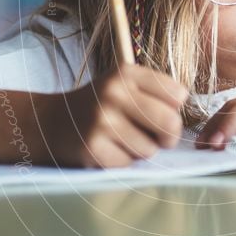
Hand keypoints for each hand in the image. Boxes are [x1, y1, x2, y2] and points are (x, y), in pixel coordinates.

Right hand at [51, 64, 187, 167]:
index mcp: (127, 73)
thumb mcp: (125, 84)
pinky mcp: (92, 146)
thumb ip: (156, 93)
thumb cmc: (101, 105)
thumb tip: (182, 114)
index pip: (178, 94)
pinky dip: (124, 160)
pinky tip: (109, 149)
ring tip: (124, 140)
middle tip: (159, 138)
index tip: (164, 114)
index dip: (176, 110)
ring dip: (142, 150)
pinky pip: (129, 162)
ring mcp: (102, 120)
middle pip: (169, 122)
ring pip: (150, 148)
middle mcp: (114, 92)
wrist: (53, 122)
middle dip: (169, 136)